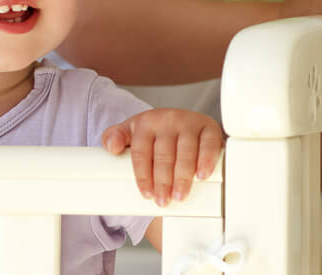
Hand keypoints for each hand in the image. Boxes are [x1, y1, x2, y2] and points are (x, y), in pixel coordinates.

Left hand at [101, 109, 222, 207]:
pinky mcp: (209, 128)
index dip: (143, 175)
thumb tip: (112, 147)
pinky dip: (206, 161)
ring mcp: (189, 123)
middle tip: (163, 200)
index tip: (146, 193)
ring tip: (179, 195)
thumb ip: (113, 138)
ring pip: (186, 152)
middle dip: (163, 181)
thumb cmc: (153, 132)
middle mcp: (168, 120)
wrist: (179, 121)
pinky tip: (202, 175)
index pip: (141, 151)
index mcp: (146, 122)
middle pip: (164, 154)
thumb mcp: (130, 132)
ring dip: (182, 177)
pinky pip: (209, 145)